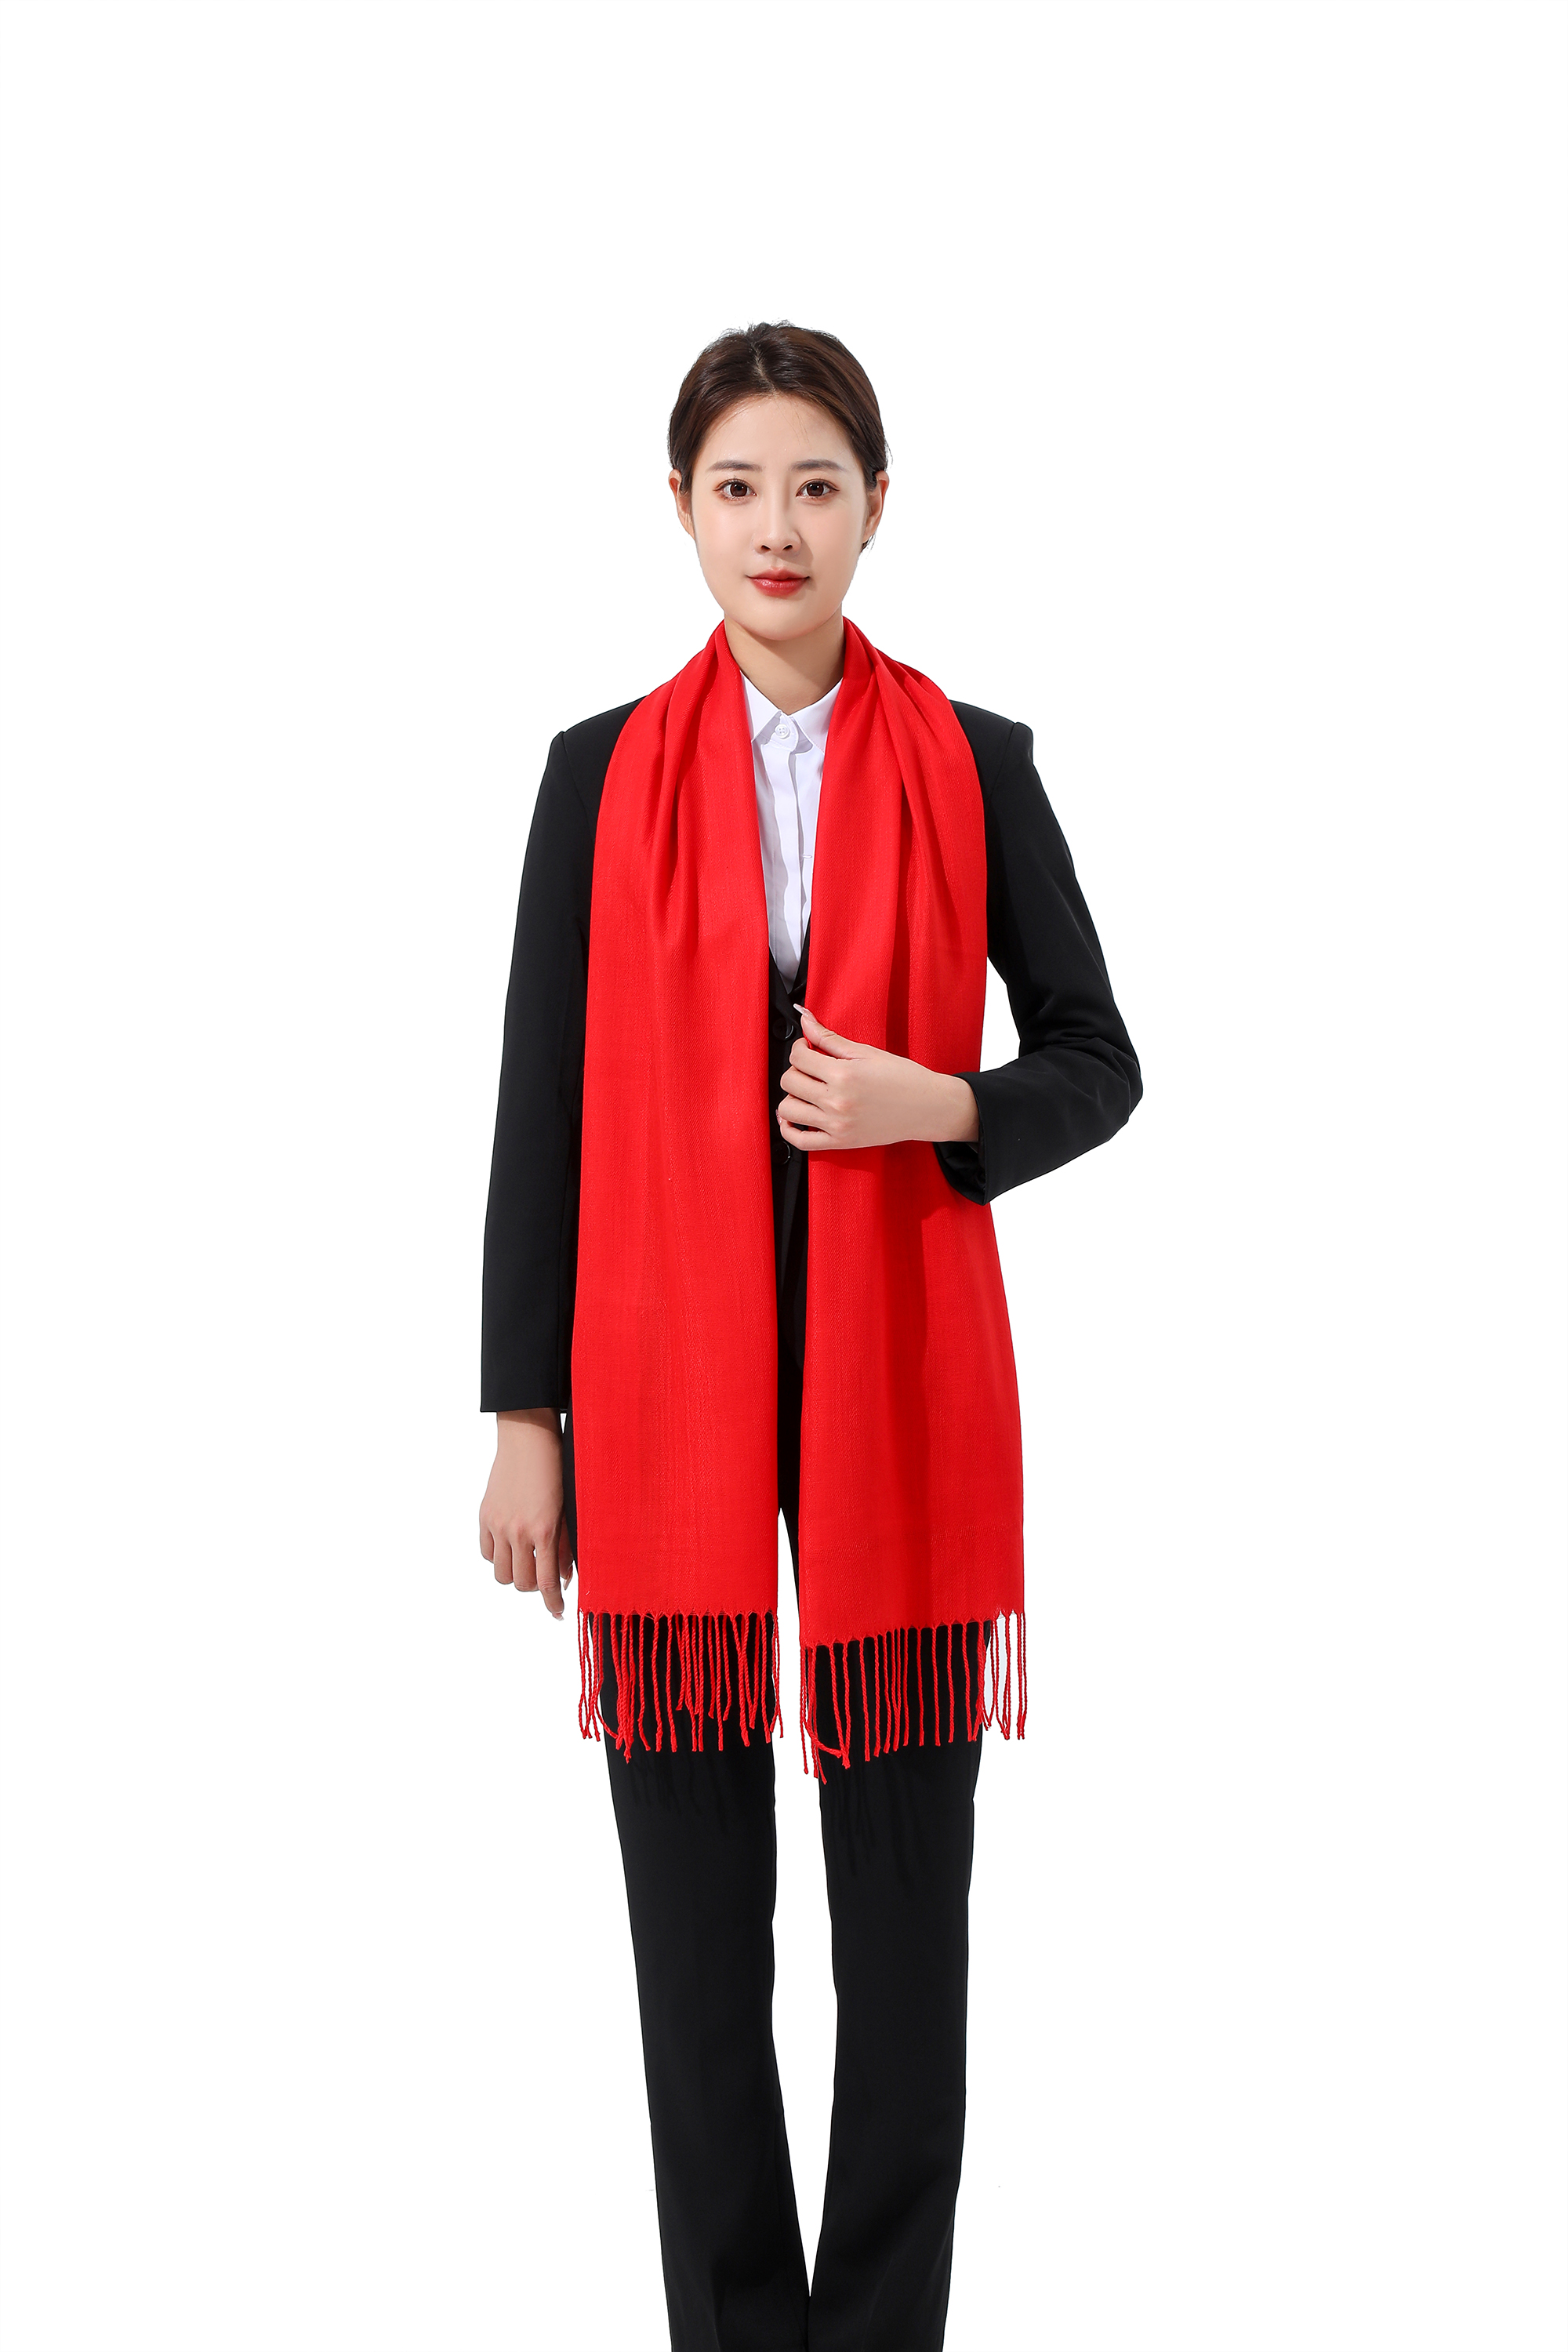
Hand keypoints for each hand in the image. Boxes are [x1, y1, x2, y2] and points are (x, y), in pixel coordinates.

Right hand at [479, 1409, 575, 1618]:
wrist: (528, 1437)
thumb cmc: (558, 1468)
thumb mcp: (569, 1508)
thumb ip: (567, 1546)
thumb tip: (565, 1578)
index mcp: (546, 1531)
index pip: (547, 1582)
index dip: (553, 1603)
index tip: (558, 1613)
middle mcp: (519, 1532)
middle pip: (521, 1583)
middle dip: (535, 1587)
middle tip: (544, 1577)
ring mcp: (498, 1524)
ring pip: (501, 1573)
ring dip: (515, 1574)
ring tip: (526, 1562)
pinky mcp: (484, 1516)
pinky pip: (486, 1553)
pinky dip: (498, 1557)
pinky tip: (511, 1547)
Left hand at [778, 1004, 979, 1152]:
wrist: (927, 1107)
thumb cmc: (903, 1077)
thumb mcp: (865, 1052)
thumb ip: (828, 1037)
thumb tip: (804, 1018)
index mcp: (843, 1075)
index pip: (798, 1057)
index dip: (798, 1048)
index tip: (806, 1048)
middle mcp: (836, 1101)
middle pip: (789, 1082)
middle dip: (795, 1070)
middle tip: (809, 1068)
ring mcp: (837, 1125)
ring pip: (788, 1110)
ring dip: (791, 1097)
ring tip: (806, 1091)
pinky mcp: (840, 1142)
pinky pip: (800, 1141)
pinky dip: (788, 1130)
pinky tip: (793, 1118)